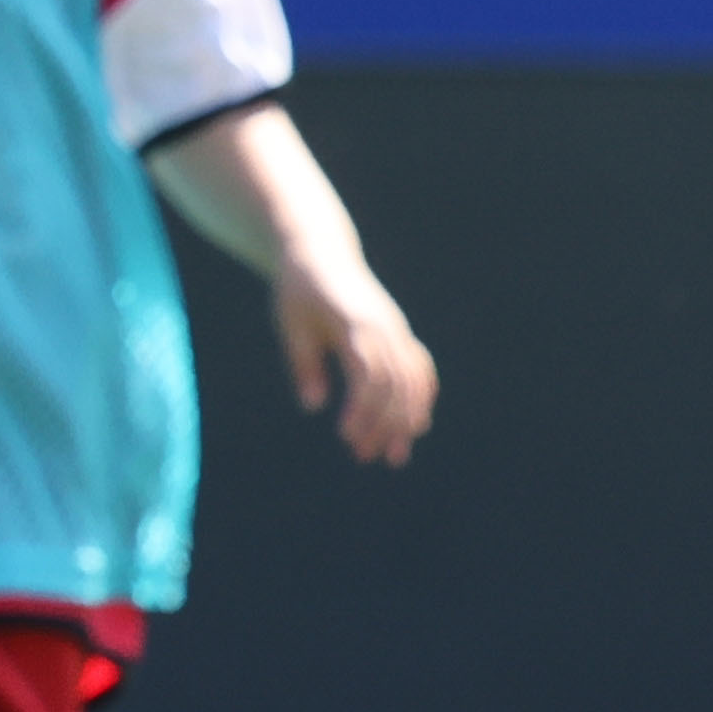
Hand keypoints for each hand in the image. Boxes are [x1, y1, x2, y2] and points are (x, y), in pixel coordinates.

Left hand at [280, 263, 436, 463]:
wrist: (321, 255)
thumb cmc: (299, 292)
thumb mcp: (292, 327)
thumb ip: (303, 365)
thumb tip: (313, 406)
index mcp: (355, 324)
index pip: (369, 374)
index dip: (362, 409)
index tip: (346, 437)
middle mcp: (385, 326)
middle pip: (395, 384)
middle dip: (382, 425)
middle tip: (363, 457)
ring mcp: (397, 329)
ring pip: (412, 381)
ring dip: (404, 421)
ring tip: (392, 456)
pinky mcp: (400, 332)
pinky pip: (419, 369)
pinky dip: (420, 398)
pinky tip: (414, 427)